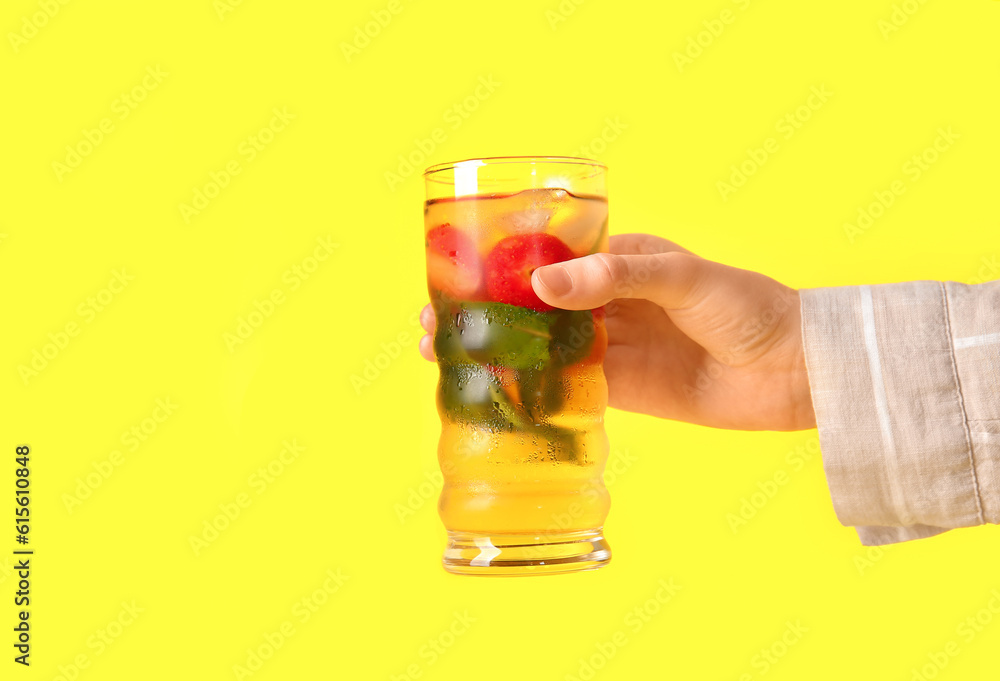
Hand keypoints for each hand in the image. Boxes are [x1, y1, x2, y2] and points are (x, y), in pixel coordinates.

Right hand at [420, 233, 815, 430]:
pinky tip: (498, 391)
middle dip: (488, 312)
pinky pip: (570, 387)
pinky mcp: (625, 390)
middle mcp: (611, 302)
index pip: (549, 257)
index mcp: (621, 261)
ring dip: (501, 352)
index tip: (458, 272)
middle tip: (436, 323)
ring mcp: (616, 347)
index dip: (501, 265)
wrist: (796, 371)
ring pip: (544, 347)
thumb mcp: (684, 278)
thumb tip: (544, 283)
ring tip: (449, 356)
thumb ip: (617, 277)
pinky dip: (534, 388)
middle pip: (536, 306)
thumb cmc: (750, 306)